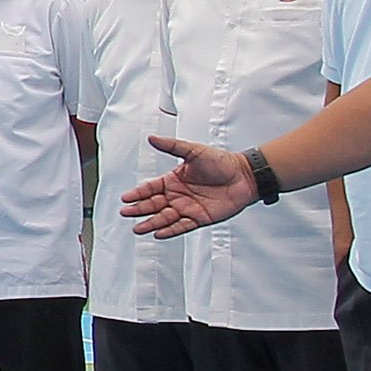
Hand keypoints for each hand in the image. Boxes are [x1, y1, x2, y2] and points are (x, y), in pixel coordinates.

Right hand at [124, 135, 256, 237]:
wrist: (245, 176)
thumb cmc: (222, 162)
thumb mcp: (193, 150)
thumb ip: (171, 146)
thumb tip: (152, 138)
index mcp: (173, 180)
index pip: (150, 188)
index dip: (138, 193)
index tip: (126, 198)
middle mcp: (178, 195)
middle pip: (154, 204)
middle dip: (139, 209)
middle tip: (126, 212)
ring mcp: (188, 208)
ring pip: (165, 218)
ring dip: (151, 223)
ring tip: (138, 228)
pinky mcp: (200, 218)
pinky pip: (182, 226)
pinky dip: (170, 230)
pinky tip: (159, 233)